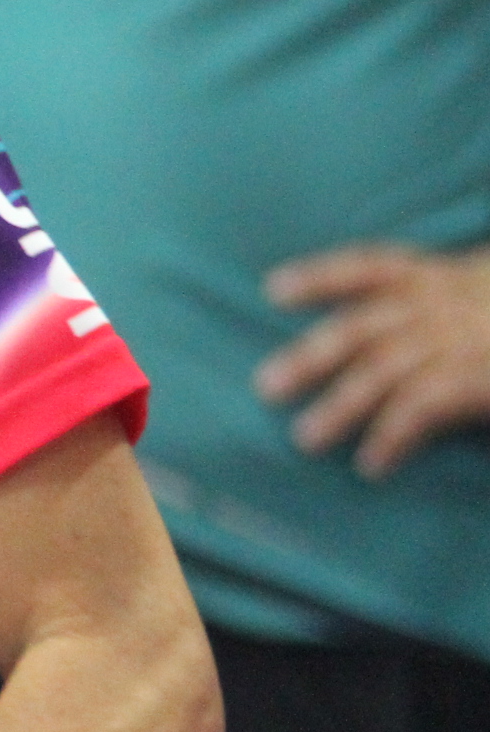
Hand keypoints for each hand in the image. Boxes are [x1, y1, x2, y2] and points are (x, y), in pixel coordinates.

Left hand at [254, 243, 489, 478]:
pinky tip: (371, 465)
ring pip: (383, 369)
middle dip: (311, 354)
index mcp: (452, 277)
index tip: (275, 288)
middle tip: (264, 386)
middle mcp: (451, 302)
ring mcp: (465, 339)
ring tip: (305, 439)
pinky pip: (421, 406)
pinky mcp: (477, 377)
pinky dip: (391, 436)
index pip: (375, 267)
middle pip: (363, 325)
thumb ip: (451, 312)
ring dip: (340, 406)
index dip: (324, 275)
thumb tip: (394, 351)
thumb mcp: (486, 302)